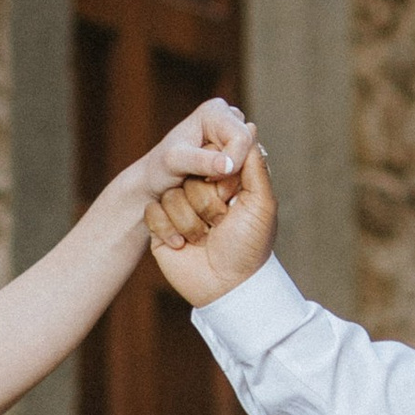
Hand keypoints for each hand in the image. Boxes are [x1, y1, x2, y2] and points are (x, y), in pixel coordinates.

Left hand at [122, 96, 256, 220]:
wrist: (156, 180)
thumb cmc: (161, 168)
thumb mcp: (175, 162)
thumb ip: (202, 162)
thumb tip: (229, 165)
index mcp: (215, 110)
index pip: (241, 138)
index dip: (232, 161)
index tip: (208, 180)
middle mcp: (229, 117)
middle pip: (250, 149)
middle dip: (232, 170)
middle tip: (206, 180)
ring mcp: (235, 135)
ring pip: (251, 162)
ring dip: (232, 177)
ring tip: (207, 181)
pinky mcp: (239, 152)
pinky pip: (248, 171)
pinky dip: (233, 181)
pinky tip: (214, 183)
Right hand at [149, 137, 278, 307]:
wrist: (227, 287)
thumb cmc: (249, 246)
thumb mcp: (261, 202)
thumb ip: (253, 164)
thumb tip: (248, 128)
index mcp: (225, 183)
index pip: (210, 159)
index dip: (219, 179)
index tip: (232, 198)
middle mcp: (200, 192)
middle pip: (188, 176)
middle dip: (206, 204)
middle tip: (220, 225)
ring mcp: (179, 209)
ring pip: (170, 195)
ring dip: (190, 223)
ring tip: (203, 240)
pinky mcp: (160, 226)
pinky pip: (153, 212)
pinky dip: (169, 231)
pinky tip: (183, 246)